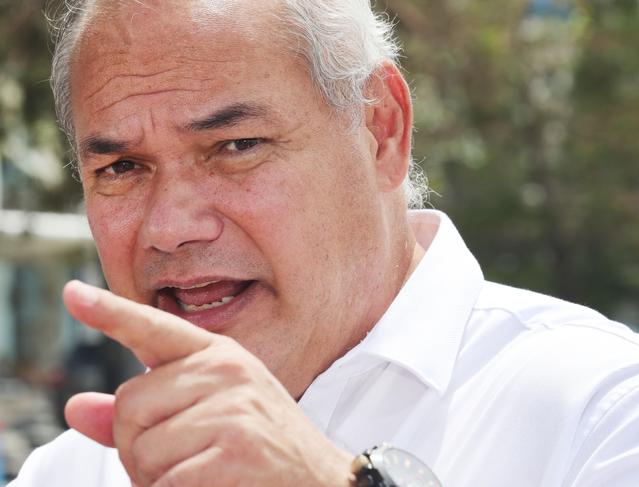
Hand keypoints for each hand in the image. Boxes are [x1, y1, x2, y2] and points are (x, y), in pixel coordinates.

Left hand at [62, 280, 353, 486]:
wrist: (321, 482)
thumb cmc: (262, 449)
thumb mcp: (210, 416)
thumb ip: (144, 412)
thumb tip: (74, 406)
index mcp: (220, 357)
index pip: (155, 329)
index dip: (110, 312)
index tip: (73, 294)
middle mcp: (226, 372)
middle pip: (129, 404)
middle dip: (140, 445)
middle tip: (185, 459)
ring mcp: (232, 409)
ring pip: (142, 448)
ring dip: (158, 477)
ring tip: (205, 473)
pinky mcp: (234, 451)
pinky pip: (165, 482)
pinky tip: (215, 485)